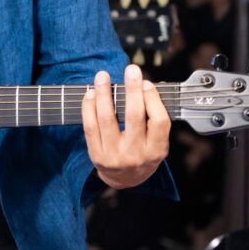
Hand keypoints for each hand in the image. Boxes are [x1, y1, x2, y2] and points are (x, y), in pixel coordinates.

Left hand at [82, 64, 169, 188]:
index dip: (153, 100)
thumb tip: (143, 85)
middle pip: (134, 117)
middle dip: (132, 90)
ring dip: (104, 94)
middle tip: (131, 70)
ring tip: (103, 76)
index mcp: (156, 151)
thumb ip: (154, 120)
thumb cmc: (143, 154)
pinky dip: (89, 107)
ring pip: (107, 118)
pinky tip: (91, 93)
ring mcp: (114, 155)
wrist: (124, 179)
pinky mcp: (96, 154)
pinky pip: (90, 126)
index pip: (159, 122)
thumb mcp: (156, 143)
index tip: (146, 83)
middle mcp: (136, 154)